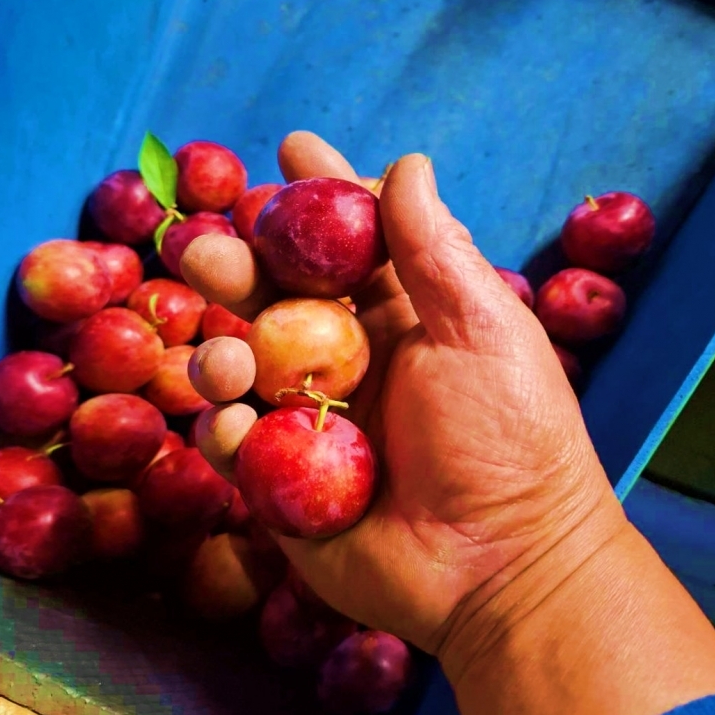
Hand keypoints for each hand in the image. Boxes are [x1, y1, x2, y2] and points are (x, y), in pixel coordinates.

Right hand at [182, 132, 624, 668]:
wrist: (504, 565)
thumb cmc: (510, 439)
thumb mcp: (482, 330)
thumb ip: (435, 250)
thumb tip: (407, 163)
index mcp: (404, 318)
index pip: (352, 243)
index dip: (322, 194)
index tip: (291, 150)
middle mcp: (352, 361)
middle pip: (278, 296)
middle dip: (238, 263)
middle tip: (204, 243)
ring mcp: (313, 422)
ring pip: (242, 365)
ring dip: (220, 348)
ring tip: (226, 354)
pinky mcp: (283, 484)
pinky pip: (234, 444)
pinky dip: (221, 427)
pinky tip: (229, 422)